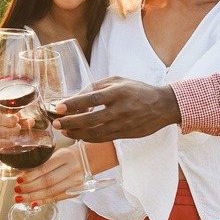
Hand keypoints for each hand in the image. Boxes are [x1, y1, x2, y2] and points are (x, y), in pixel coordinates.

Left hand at [16, 147, 81, 204]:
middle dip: (30, 188)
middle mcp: (71, 169)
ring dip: (34, 196)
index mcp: (64, 156)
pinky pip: (57, 198)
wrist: (86, 159)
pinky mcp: (76, 191)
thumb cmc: (67, 156)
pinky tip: (33, 203)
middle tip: (17, 190)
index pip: (44, 168)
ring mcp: (75, 181)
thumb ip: (42, 163)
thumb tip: (23, 175)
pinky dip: (44, 201)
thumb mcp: (56, 153)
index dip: (30, 175)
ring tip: (21, 198)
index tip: (19, 180)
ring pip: (51, 191)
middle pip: (47, 181)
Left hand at [54, 76, 179, 142]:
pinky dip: (88, 138)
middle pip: (91, 119)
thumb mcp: (118, 81)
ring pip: (95, 133)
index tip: (60, 107)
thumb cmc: (137, 90)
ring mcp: (123, 124)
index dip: (75, 104)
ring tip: (64, 131)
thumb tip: (75, 97)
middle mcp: (120, 109)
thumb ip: (96, 87)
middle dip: (71, 123)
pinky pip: (103, 139)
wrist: (163, 106)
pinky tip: (78, 135)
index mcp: (118, 92)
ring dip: (77, 133)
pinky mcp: (125, 135)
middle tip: (56, 123)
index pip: (92, 98)